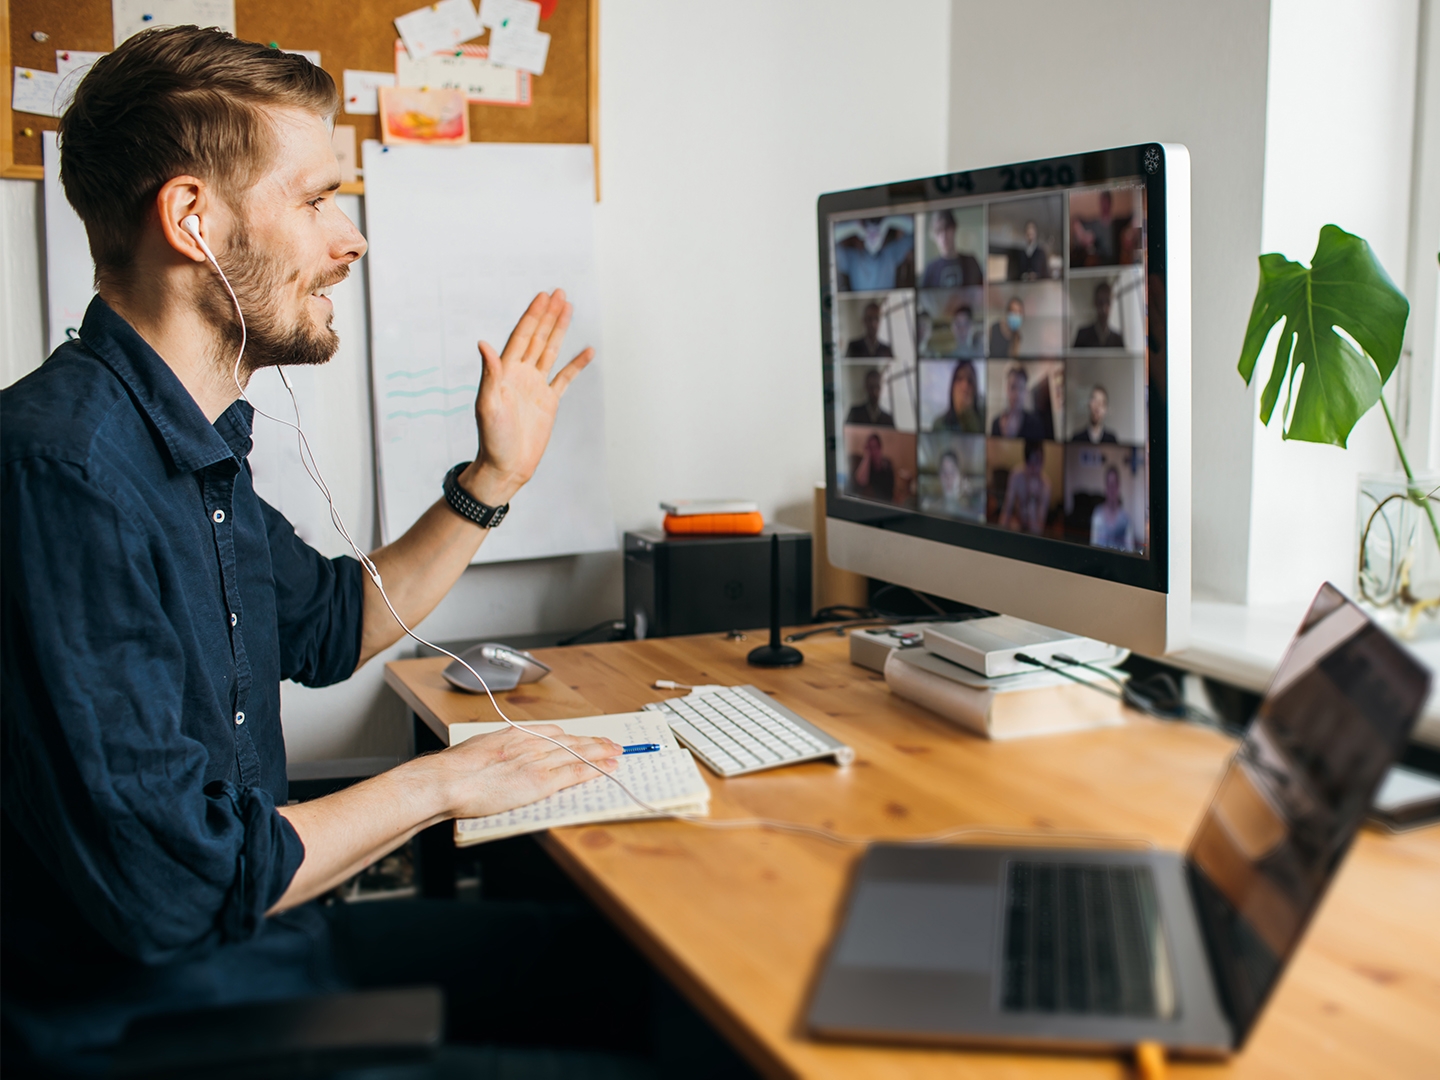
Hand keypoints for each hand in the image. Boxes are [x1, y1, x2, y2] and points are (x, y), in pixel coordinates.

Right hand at [434, 724, 620, 818]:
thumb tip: (498, 755)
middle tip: (612, 743)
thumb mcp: (479, 748)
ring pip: (578, 753)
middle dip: (594, 742)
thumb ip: (496, 749)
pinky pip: (574, 773)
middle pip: (571, 740)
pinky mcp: (541, 782)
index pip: (554, 732)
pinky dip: (594, 770)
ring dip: (601, 753)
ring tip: (617, 752)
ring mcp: (538, 762)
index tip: (583, 737)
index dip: (573, 736)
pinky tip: (608, 769)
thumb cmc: (455, 768)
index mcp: (515, 735)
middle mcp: (531, 744)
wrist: (448, 779)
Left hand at [463, 290, 594, 507]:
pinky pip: (565, 378)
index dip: (532, 315)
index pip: (521, 336)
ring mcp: (536, 386)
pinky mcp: (549, 402)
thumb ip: (489, 374)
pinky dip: (576, 364)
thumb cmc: (492, 439)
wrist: (506, 466)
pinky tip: (587, 351)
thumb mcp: (487, 405)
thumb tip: (483, 344)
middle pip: (537, 337)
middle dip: (548, 315)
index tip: (542, 297)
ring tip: (568, 308)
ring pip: (550, 351)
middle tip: (559, 293)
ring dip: (559, 330)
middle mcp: (521, 374)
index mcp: (505, 372)